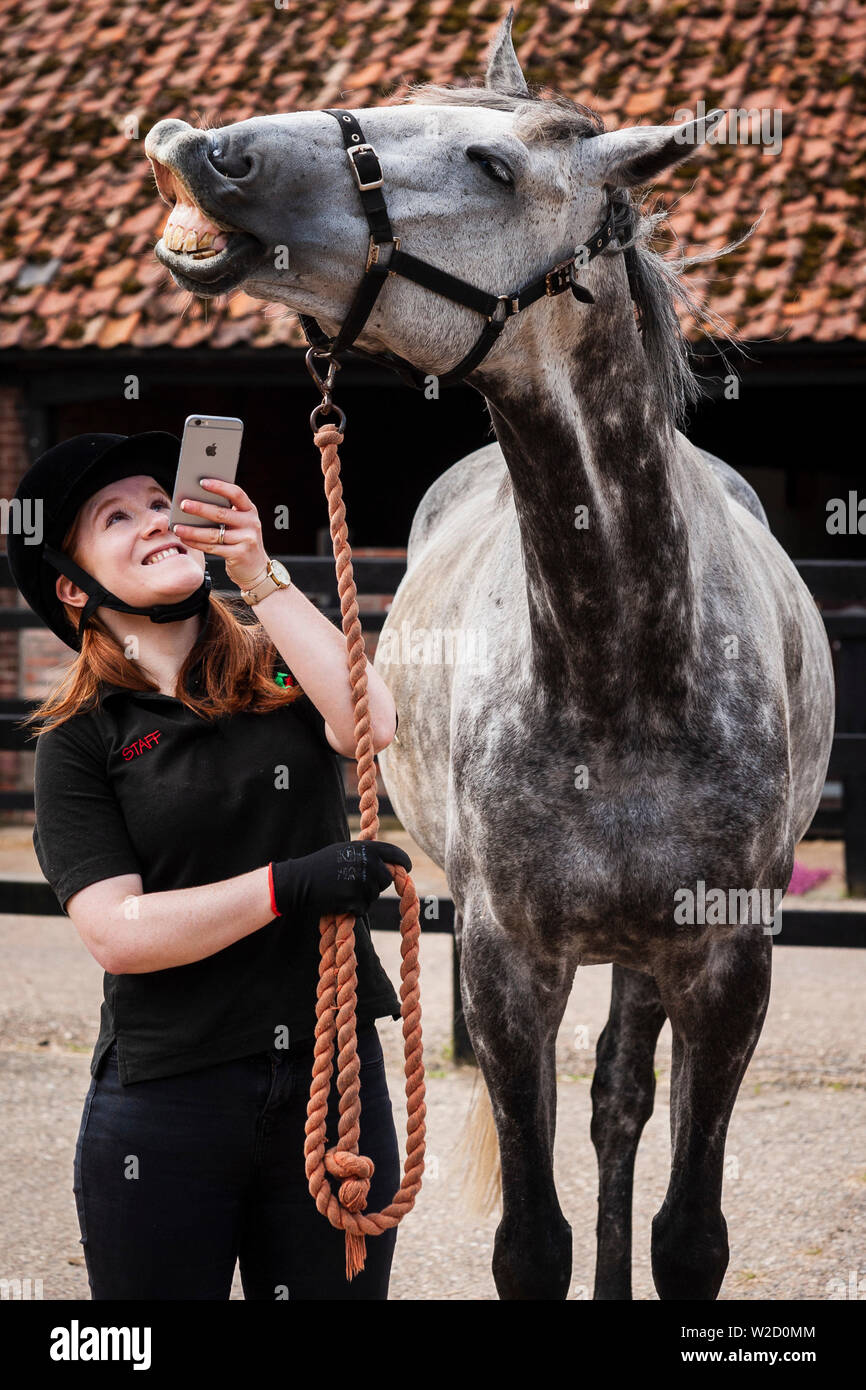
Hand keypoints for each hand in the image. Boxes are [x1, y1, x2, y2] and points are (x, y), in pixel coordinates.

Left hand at [171, 476, 269, 590]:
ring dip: (192, 530)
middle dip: (200, 508)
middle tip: (183, 504)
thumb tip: (195, 501)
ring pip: (214, 533)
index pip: (236, 494)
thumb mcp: (239, 524)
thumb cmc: (242, 541)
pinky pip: (212, 548)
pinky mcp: (239, 555)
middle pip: (221, 514)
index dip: (219, 487)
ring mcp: (246, 540)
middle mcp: (251, 523)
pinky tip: (185, 539)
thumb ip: (225, 512)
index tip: (201, 482)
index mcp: (250, 511)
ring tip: (177, 526)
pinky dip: (196, 543)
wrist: (256, 569)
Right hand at [270, 840, 412, 920]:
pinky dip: (354, 908)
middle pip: (386, 879)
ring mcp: (362, 882)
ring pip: (374, 895)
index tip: (407, 868)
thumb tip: (390, 864)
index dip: (404, 862)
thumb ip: (367, 854)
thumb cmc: (321, 865)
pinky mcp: (355, 900)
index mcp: (366, 848)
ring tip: (343, 889)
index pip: (395, 854)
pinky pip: (363, 908)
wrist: (300, 881)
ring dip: (363, 897)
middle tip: (356, 883)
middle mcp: (367, 863)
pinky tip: (340, 900)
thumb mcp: (346, 850)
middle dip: (376, 884)